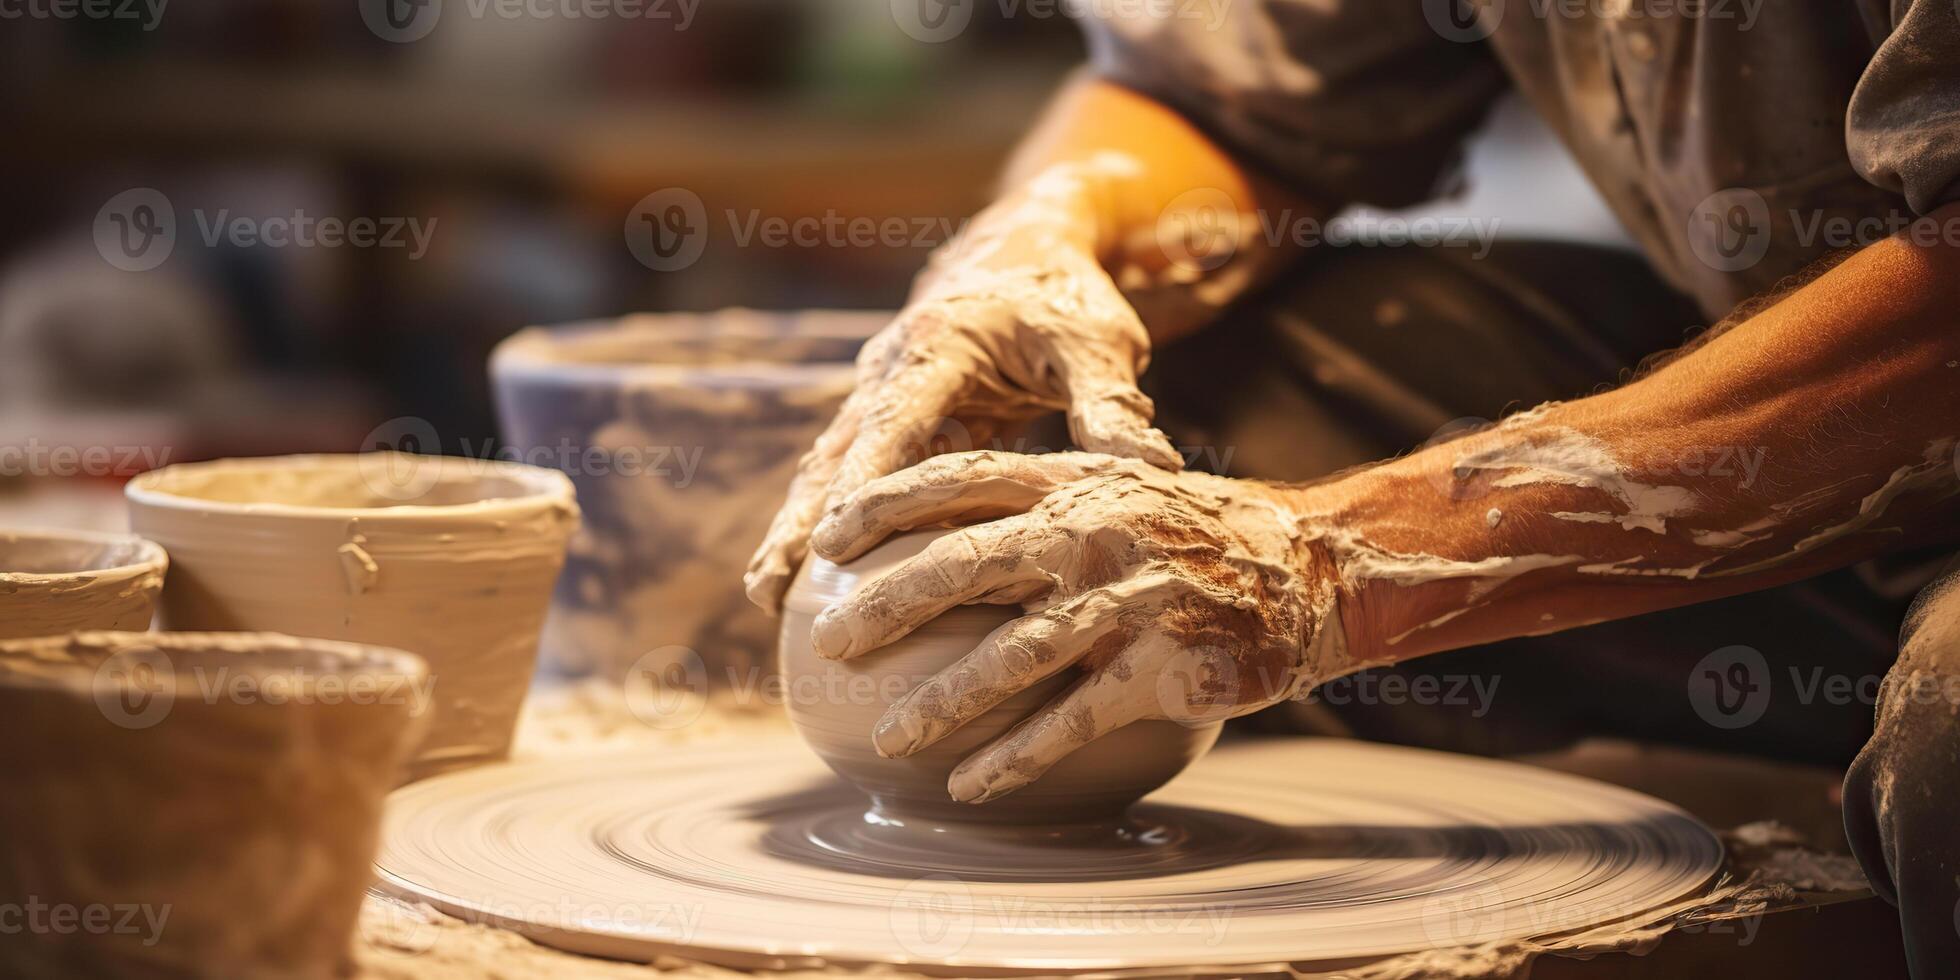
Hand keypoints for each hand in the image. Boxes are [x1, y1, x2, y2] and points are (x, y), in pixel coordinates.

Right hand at [743, 156, 1184, 611]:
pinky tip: (811, 585)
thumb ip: (1114, 405)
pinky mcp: (884, 415)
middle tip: (767, 589)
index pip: (895, 420)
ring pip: (827, 467)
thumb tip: (1156, 468)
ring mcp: (878, 392)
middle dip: (800, 520)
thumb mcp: (1099, 344)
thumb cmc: (1066, 299)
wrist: (1023, 251)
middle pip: (837, 453)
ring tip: (765, 600)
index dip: (863, 483)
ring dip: (796, 527)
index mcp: (939, 344)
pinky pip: (847, 473)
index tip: (833, 543)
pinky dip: (827, 520)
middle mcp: (891, 367)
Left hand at [806, 451, 1354, 803]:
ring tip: (887, 741)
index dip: (886, 504)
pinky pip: (1071, 721)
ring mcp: (1128, 600)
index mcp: (1075, 484)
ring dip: (939, 705)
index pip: (962, 479)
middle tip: (828, 645)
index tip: (828, 537)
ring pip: (1010, 658)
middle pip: (965, 564)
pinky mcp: (1162, 668)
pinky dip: (1015, 758)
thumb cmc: (1200, 535)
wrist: (1310, 569)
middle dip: (884, 605)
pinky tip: (969, 787)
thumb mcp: (1123, 494)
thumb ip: (1046, 506)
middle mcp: (1094, 533)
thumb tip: (946, 531)